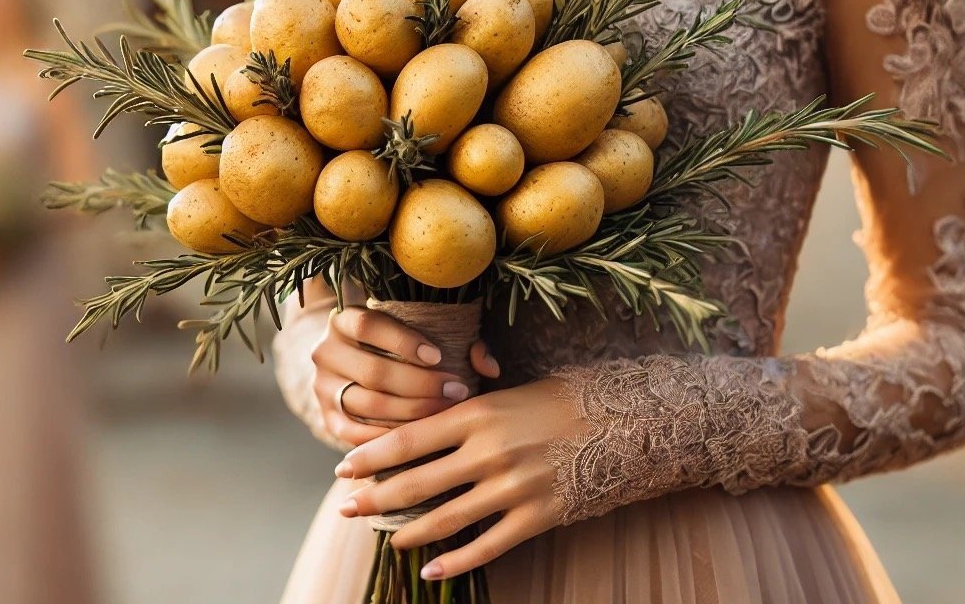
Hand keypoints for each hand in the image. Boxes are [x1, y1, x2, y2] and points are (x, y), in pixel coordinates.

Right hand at [312, 306, 499, 446]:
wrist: (354, 365)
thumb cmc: (404, 346)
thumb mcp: (424, 332)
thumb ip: (462, 343)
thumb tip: (489, 367)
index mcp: (345, 320)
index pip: (370, 326)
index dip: (404, 342)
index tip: (439, 356)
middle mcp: (325, 351)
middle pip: (373, 371)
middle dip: (420, 385)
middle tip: (457, 391)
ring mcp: (322, 387)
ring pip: (367, 404)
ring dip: (411, 413)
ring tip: (446, 414)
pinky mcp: (326, 418)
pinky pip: (357, 434)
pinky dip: (389, 437)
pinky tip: (420, 436)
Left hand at [332, 378, 586, 580]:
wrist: (620, 421)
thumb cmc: (558, 400)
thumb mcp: (506, 393)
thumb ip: (464, 415)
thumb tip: (418, 433)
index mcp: (477, 413)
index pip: (408, 439)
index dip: (371, 456)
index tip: (343, 467)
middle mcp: (489, 451)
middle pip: (416, 482)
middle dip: (375, 498)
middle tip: (346, 509)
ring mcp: (512, 487)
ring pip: (445, 518)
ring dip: (408, 532)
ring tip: (387, 539)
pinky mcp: (535, 516)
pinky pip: (486, 546)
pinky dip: (455, 562)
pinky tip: (432, 570)